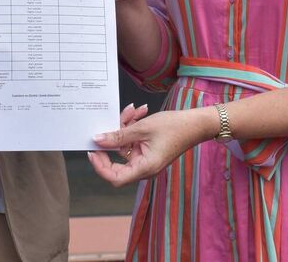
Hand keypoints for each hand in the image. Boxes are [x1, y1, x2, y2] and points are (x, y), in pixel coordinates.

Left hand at [87, 107, 216, 186]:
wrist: (195, 123)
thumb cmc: (174, 127)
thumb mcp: (142, 128)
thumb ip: (118, 135)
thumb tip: (98, 140)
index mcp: (144, 167)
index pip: (115, 177)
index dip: (100, 167)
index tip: (92, 151)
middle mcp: (144, 167)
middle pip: (117, 161)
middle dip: (112, 140)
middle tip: (106, 125)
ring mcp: (146, 159)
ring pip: (125, 146)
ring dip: (124, 127)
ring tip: (132, 110)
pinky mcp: (148, 150)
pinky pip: (133, 141)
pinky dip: (133, 127)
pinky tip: (138, 112)